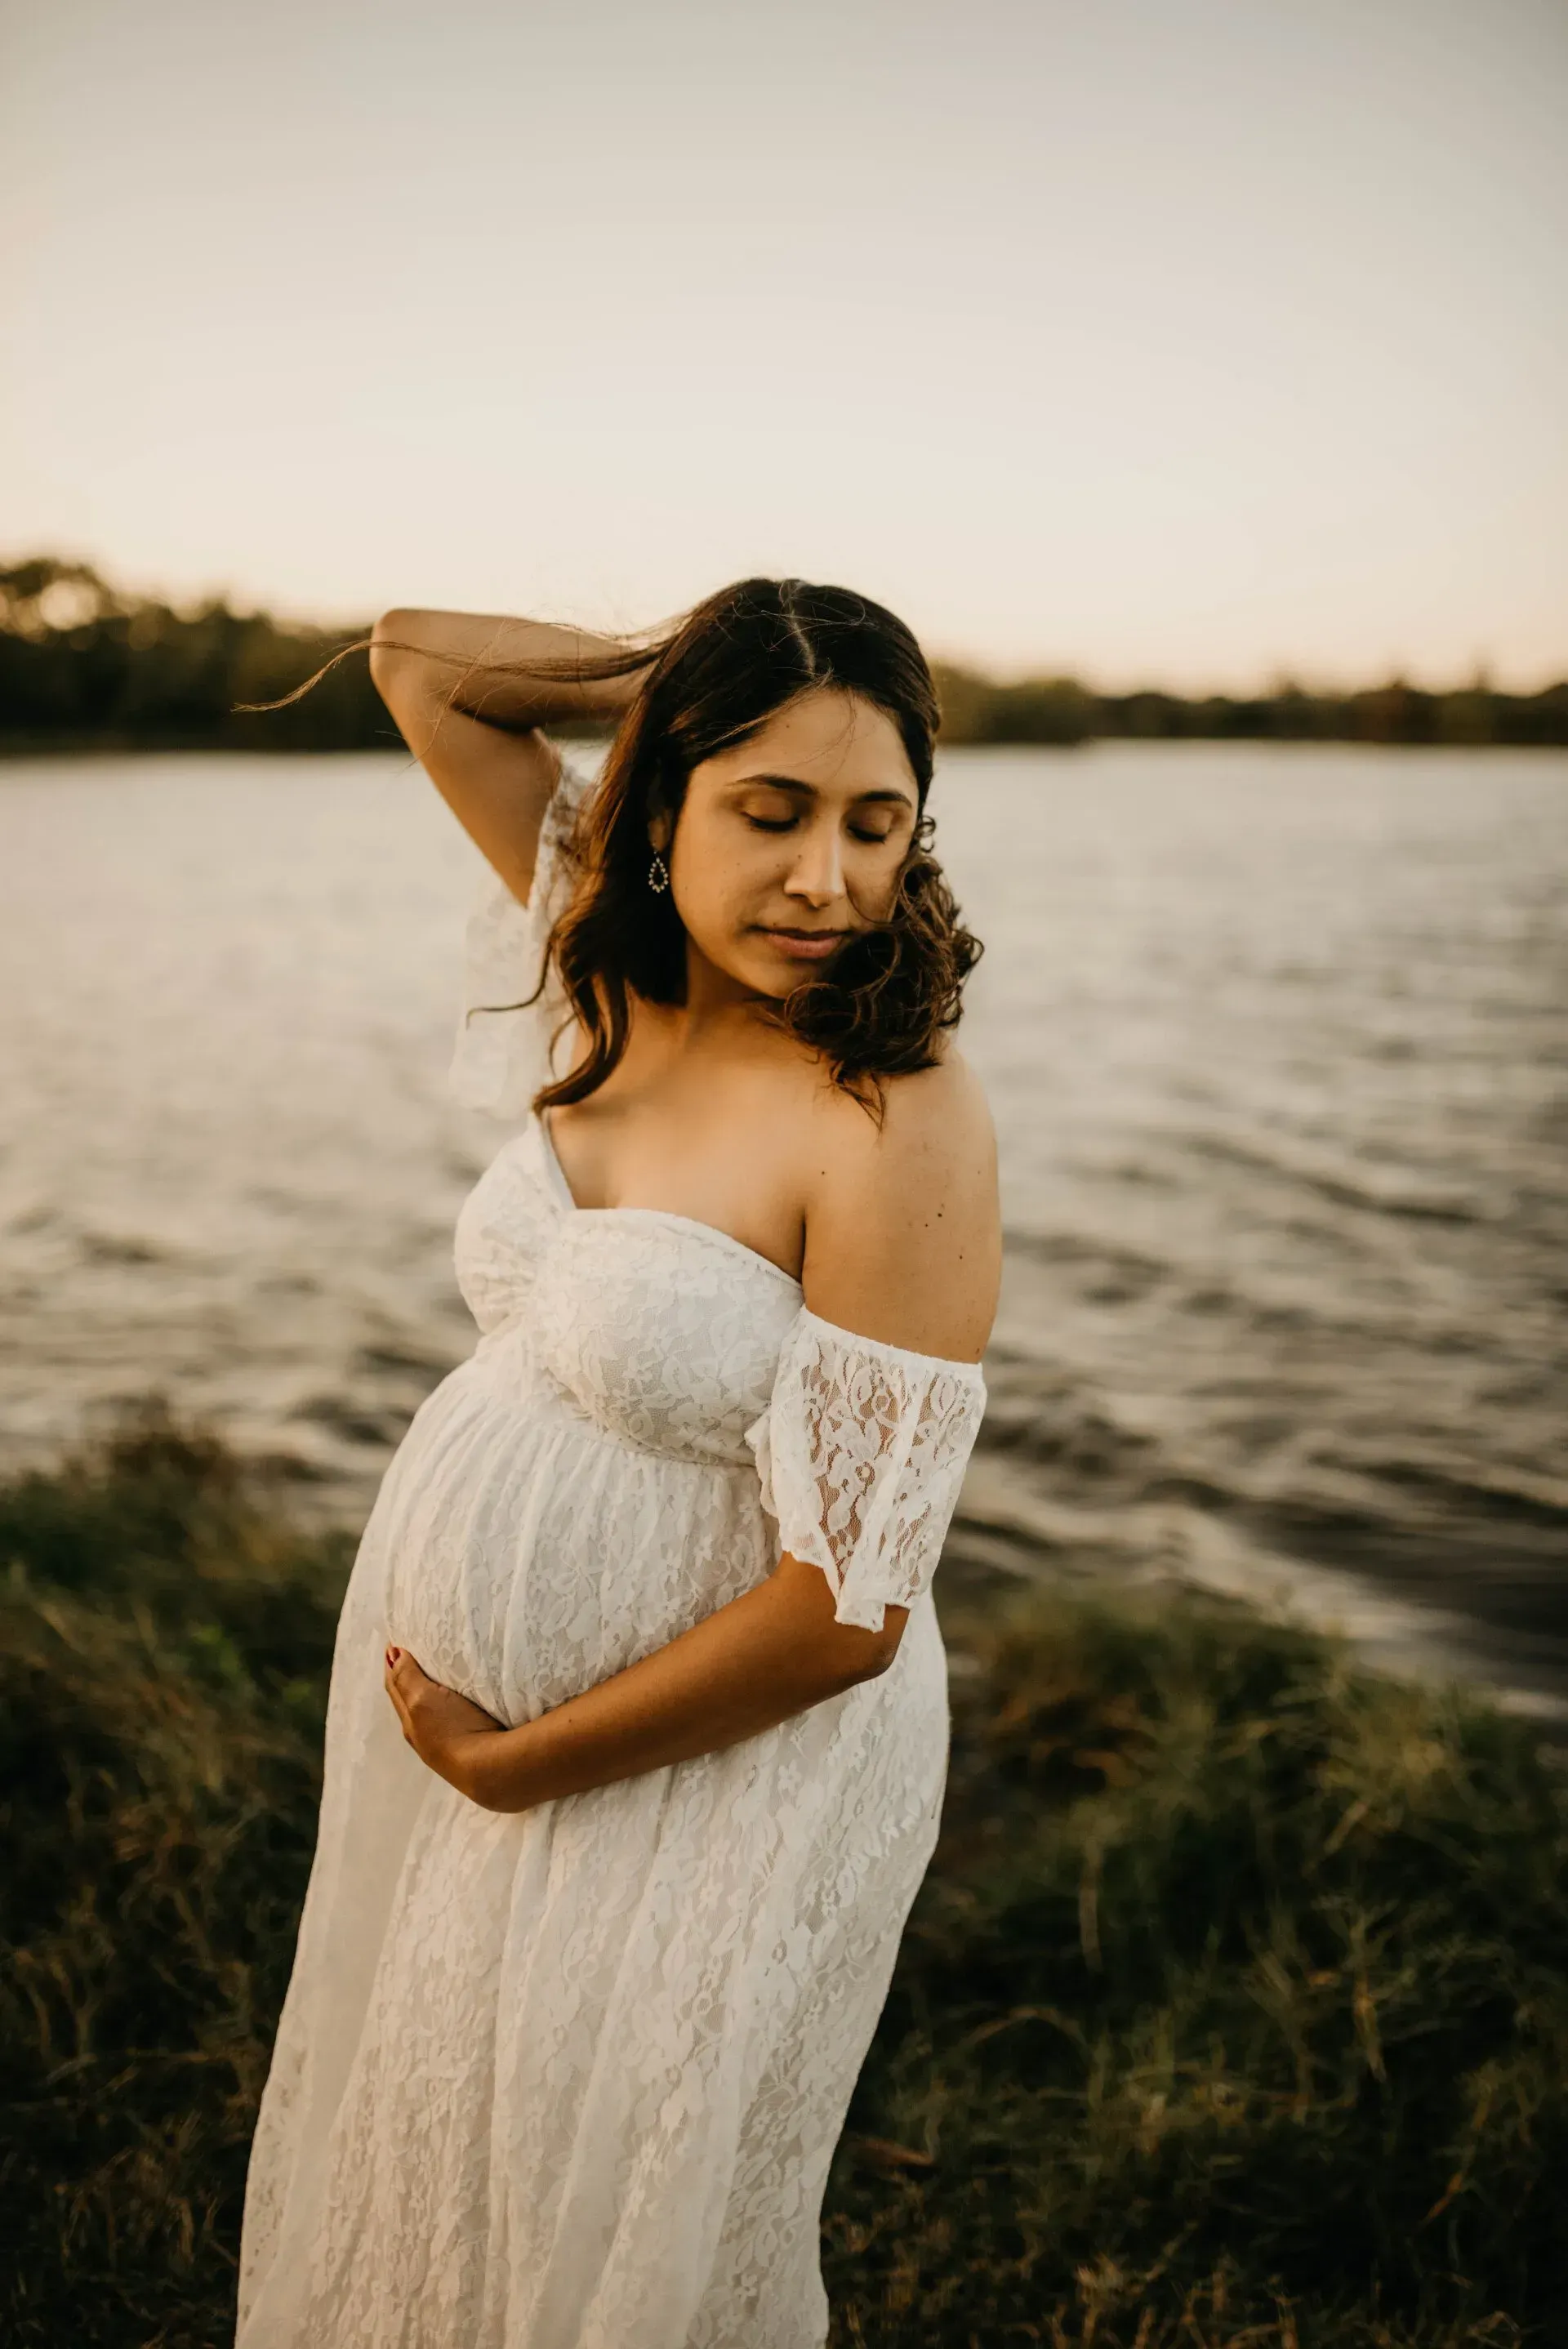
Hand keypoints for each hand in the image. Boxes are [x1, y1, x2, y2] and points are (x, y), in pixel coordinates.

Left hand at [383, 1645, 507, 1804]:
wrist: (487, 1770)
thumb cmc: (454, 1730)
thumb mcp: (423, 1699)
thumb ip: (407, 1677)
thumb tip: (391, 1655)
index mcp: (409, 1721)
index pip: (395, 1687)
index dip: (393, 1665)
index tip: (395, 1644)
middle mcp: (420, 1736)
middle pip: (406, 1701)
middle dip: (404, 1678)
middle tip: (408, 1655)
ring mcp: (441, 1746)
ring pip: (425, 1714)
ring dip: (422, 1695)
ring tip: (430, 1678)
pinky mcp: (463, 1751)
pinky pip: (444, 1722)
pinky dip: (441, 1708)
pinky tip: (452, 1707)